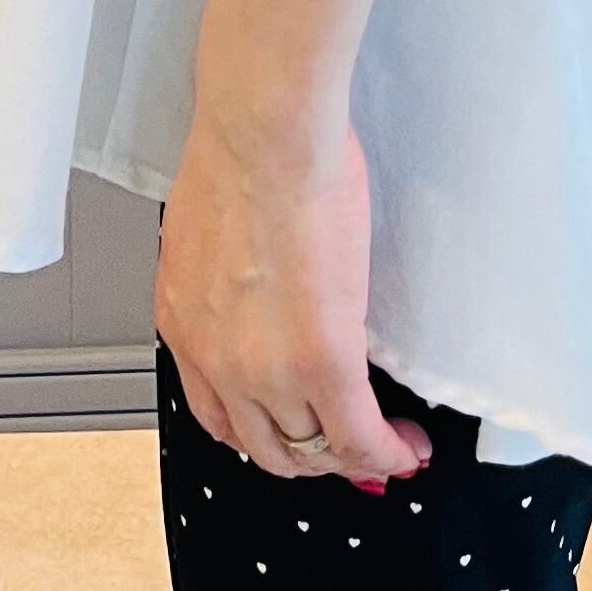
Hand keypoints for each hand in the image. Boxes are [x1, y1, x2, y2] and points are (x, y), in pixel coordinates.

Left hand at [155, 112, 433, 488]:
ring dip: (353, 457)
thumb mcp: (211, 228)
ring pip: (313, 449)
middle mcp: (216, 361)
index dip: (265, 432)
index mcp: (185, 323)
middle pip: (266, 445)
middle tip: (347, 445)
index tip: (296, 426)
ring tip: (386, 445)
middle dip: (312, 455)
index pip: (218, 414)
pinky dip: (386, 452)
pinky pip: (359, 436)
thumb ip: (228, 274)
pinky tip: (406, 447)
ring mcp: (266, 370)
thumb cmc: (242, 148)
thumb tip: (261, 277)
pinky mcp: (323, 360)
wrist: (263, 133)